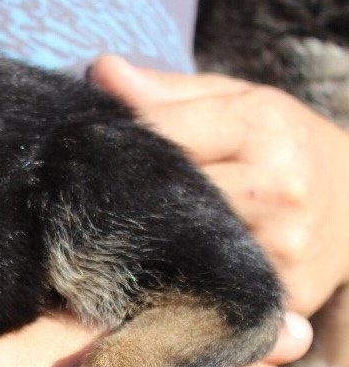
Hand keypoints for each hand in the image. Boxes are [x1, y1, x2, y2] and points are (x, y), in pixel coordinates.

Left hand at [90, 55, 348, 315]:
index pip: (163, 135)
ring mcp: (283, 247)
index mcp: (264, 127)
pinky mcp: (285, 294)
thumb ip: (165, 92)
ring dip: (146, 246)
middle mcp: (279, 188)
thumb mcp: (235, 101)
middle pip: (169, 198)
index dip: (116, 144)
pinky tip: (159, 273)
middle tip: (86, 200)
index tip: (81, 150)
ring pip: (184, 250)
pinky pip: (211, 294)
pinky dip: (178, 286)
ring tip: (122, 235)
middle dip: (126, 197)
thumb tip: (99, 71)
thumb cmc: (282, 142)